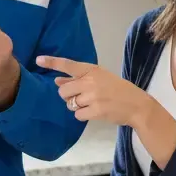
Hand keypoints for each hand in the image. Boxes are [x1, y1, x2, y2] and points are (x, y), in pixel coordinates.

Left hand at [35, 56, 151, 127]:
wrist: (137, 105)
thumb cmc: (118, 90)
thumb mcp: (100, 79)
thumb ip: (78, 80)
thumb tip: (57, 81)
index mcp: (92, 70)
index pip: (68, 65)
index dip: (52, 62)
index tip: (38, 60)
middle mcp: (90, 81)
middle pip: (63, 91)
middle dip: (68, 96)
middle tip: (80, 97)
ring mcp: (93, 97)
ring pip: (70, 104)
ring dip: (76, 106)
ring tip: (91, 104)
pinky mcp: (95, 111)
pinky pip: (78, 115)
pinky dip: (83, 115)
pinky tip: (94, 112)